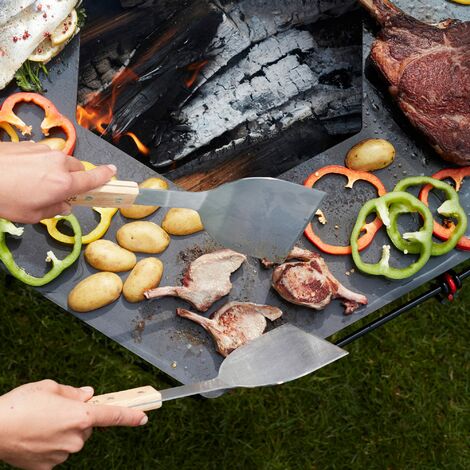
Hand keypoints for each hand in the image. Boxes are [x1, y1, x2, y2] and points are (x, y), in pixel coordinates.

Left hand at [0, 142, 116, 222]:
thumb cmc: (5, 199)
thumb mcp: (31, 215)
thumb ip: (54, 210)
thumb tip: (64, 206)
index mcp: (64, 184)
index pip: (93, 179)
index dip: (106, 176)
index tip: (114, 172)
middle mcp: (59, 164)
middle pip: (78, 168)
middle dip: (76, 178)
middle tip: (63, 190)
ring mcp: (44, 151)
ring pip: (62, 160)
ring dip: (59, 170)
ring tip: (39, 181)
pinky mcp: (30, 144)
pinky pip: (45, 154)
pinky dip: (43, 163)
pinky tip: (25, 172)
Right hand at [0, 380, 147, 469]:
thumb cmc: (21, 404)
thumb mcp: (50, 387)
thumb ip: (73, 393)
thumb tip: (88, 394)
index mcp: (81, 415)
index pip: (113, 415)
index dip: (131, 416)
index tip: (144, 417)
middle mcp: (77, 438)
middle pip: (87, 426)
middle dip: (77, 418)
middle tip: (55, 411)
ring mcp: (63, 455)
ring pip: (72, 440)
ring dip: (63, 432)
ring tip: (40, 424)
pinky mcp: (49, 467)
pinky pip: (58, 452)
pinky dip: (51, 445)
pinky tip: (35, 437)